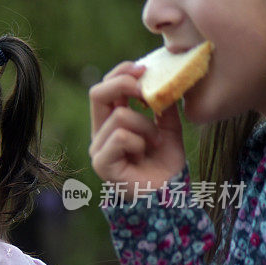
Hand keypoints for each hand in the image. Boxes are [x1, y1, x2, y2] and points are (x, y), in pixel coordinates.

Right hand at [89, 61, 185, 199]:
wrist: (168, 196)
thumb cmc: (166, 165)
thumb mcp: (168, 128)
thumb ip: (161, 107)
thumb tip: (161, 81)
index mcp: (111, 122)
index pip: (105, 88)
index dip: (121, 73)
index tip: (144, 68)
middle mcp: (100, 134)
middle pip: (97, 94)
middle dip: (123, 84)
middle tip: (145, 91)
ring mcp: (98, 149)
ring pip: (119, 117)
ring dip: (146, 126)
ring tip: (155, 142)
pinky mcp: (102, 164)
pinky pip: (120, 137)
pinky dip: (139, 141)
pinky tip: (145, 153)